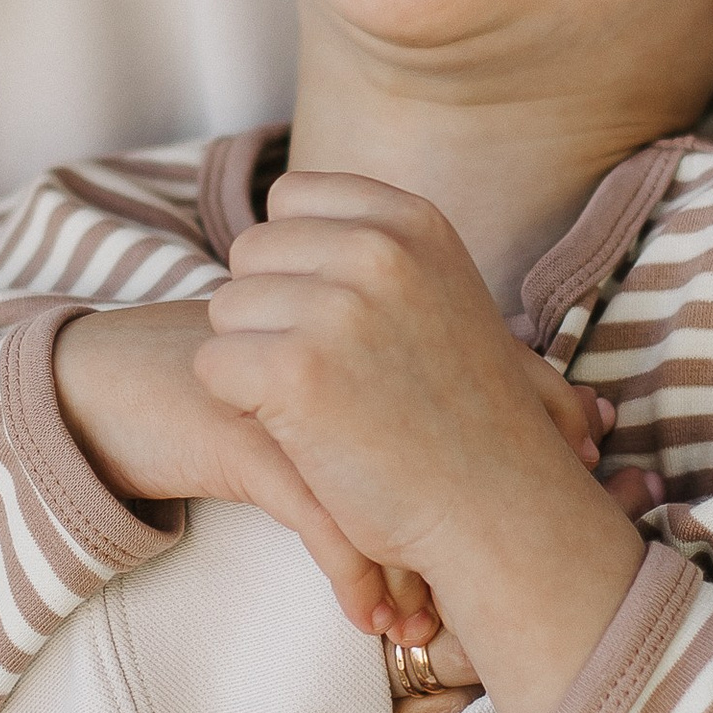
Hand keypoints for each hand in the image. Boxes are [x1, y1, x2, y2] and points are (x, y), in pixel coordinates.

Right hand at [52, 302, 434, 641]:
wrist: (93, 381)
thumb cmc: (199, 389)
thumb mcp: (286, 394)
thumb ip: (343, 415)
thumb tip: (420, 476)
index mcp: (353, 331)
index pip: (440, 409)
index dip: (472, 488)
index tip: (485, 555)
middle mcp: (334, 352)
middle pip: (423, 452)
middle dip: (448, 540)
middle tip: (457, 606)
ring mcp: (290, 392)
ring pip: (380, 490)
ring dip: (405, 572)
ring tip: (415, 627)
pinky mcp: (246, 436)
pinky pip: (320, 517)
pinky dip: (351, 575)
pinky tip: (363, 615)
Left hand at [199, 175, 648, 712]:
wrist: (500, 512)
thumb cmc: (463, 419)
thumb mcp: (440, 296)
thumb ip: (374, 249)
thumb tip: (279, 209)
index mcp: (413, 221)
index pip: (291, 199)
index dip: (293, 263)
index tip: (335, 320)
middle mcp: (376, 249)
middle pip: (250, 253)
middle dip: (269, 313)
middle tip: (330, 375)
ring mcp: (337, 307)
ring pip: (224, 310)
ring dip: (254, 362)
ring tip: (324, 407)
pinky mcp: (296, 372)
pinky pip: (212, 367)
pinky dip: (241, 408)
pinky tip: (301, 433)